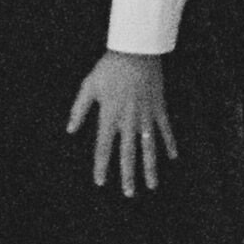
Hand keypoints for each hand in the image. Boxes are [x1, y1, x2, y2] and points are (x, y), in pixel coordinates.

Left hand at [67, 49, 175, 195]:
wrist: (136, 50)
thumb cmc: (110, 68)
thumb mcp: (89, 86)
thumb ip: (79, 110)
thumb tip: (70, 130)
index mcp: (109, 116)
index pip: (103, 148)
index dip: (101, 166)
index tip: (100, 182)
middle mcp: (128, 121)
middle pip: (128, 154)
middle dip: (128, 175)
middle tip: (129, 194)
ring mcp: (146, 116)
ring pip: (149, 148)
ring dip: (150, 168)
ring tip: (152, 185)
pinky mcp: (159, 108)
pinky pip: (165, 129)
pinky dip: (169, 143)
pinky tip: (173, 157)